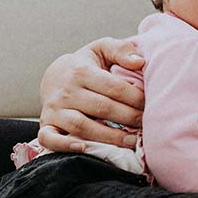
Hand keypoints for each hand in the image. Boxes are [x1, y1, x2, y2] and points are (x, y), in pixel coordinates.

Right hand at [38, 37, 145, 152]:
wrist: (53, 76)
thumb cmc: (86, 64)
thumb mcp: (101, 48)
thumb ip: (121, 50)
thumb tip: (140, 62)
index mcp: (82, 71)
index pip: (114, 87)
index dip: (135, 97)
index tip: (151, 104)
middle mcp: (67, 91)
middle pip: (102, 108)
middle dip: (128, 118)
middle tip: (147, 125)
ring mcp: (55, 110)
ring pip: (81, 126)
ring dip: (108, 136)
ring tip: (131, 141)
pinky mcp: (46, 124)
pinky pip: (49, 138)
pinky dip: (65, 146)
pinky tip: (85, 149)